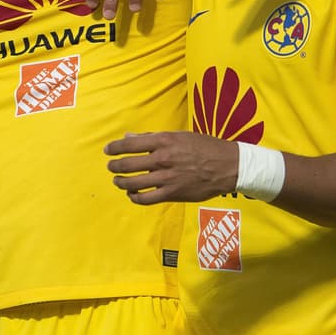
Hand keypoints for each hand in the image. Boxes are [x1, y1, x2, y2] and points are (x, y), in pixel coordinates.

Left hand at [104, 131, 237, 203]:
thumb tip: (129, 137)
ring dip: (121, 182)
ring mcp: (167, 178)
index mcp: (164, 141)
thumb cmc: (205, 147)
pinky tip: (132, 194)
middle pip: (128, 165)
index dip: (115, 148)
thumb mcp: (180, 136)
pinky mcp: (172, 194)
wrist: (227, 166)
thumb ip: (153, 137)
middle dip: (115, 166)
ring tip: (118, 181)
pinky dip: (135, 197)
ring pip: (134, 183)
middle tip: (111, 167)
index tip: (108, 151)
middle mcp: (163, 159)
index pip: (130, 144)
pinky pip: (146, 198)